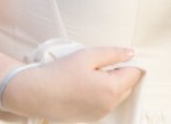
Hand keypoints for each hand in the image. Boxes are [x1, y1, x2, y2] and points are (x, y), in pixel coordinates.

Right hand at [1, 46, 143, 120]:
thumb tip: (132, 53)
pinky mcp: (92, 117)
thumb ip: (114, 54)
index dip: (128, 62)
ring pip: (118, 94)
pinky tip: (85, 86)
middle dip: (120, 73)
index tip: (115, 57)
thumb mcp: (89, 55)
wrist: (35, 94)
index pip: (135, 73)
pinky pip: (106, 102)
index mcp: (111, 89)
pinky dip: (102, 93)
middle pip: (128, 85)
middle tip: (99, 65)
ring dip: (111, 83)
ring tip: (90, 75)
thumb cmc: (60, 73)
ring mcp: (100, 113)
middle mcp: (109, 105)